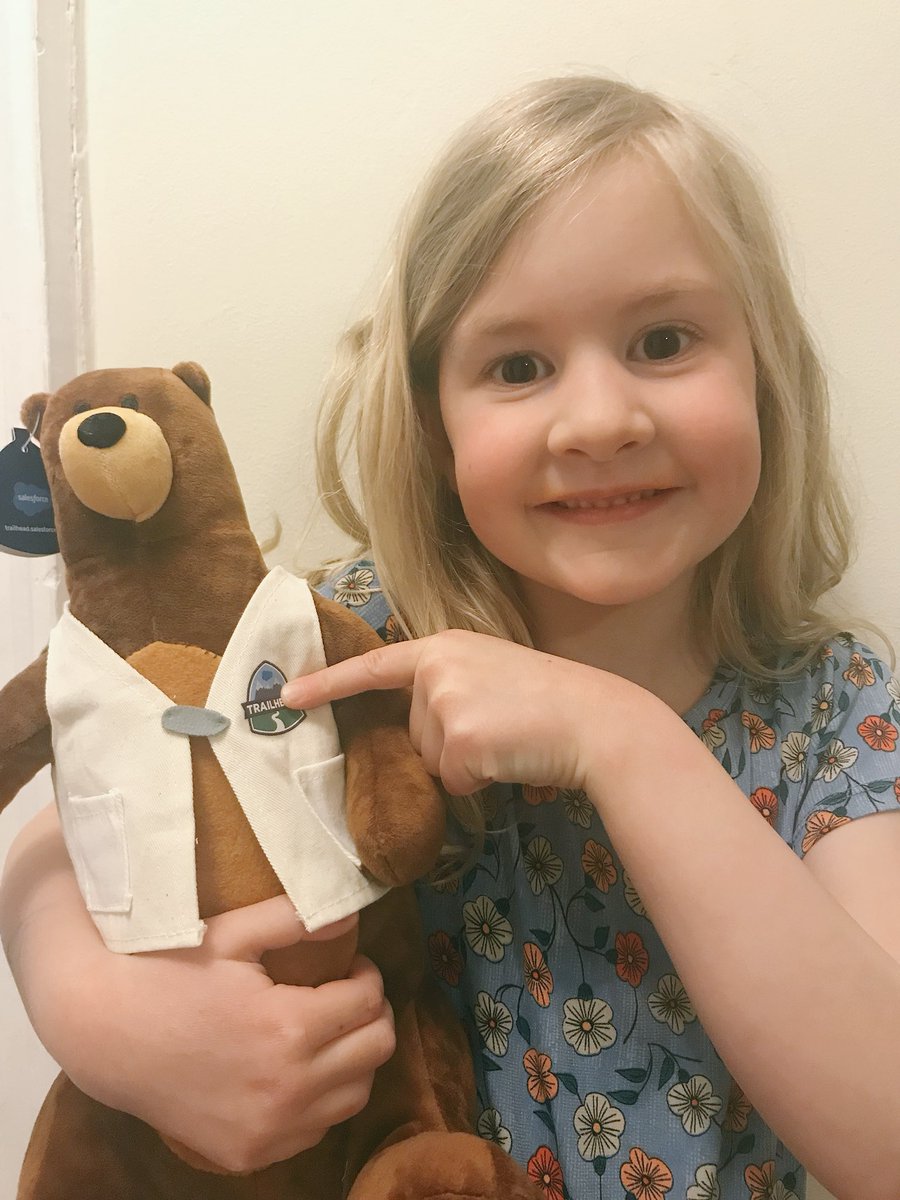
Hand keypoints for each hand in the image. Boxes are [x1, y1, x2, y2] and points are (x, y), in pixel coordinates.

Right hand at [67, 897, 395, 1172]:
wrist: (105, 1033)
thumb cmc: (169, 972)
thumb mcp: (233, 933)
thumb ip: (297, 918)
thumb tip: (352, 915)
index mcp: (288, 1028)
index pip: (368, 1002)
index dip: (368, 976)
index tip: (352, 966)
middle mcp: (287, 1088)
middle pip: (376, 1051)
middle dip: (372, 1014)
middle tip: (348, 994)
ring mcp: (269, 1129)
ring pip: (356, 1096)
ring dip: (355, 1059)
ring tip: (329, 1031)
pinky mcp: (249, 1154)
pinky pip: (317, 1130)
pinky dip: (322, 1099)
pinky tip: (299, 1069)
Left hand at [282, 629, 625, 795]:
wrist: (593, 719)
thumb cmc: (550, 700)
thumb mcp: (490, 674)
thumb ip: (447, 688)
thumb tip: (421, 736)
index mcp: (443, 646)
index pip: (374, 665)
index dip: (327, 683)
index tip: (286, 696)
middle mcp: (436, 668)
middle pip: (412, 732)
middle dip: (448, 743)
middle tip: (499, 727)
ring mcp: (445, 702)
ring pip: (430, 760)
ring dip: (464, 764)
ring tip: (507, 739)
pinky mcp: (458, 740)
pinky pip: (452, 781)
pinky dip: (478, 781)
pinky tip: (509, 758)